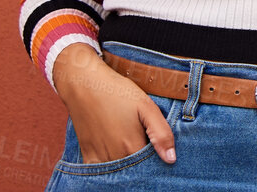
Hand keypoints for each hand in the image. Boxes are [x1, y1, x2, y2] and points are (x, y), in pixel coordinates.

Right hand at [54, 46, 176, 164]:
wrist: (85, 85)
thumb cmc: (118, 93)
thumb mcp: (145, 106)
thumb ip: (161, 133)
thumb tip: (171, 159)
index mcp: (131, 148)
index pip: (150, 165)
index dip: (156, 157)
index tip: (154, 144)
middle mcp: (114, 159)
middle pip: (134, 169)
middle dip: (141, 160)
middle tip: (141, 137)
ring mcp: (99, 160)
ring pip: (119, 170)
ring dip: (127, 161)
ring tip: (128, 139)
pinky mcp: (87, 157)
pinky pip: (102, 170)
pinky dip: (111, 163)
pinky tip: (115, 147)